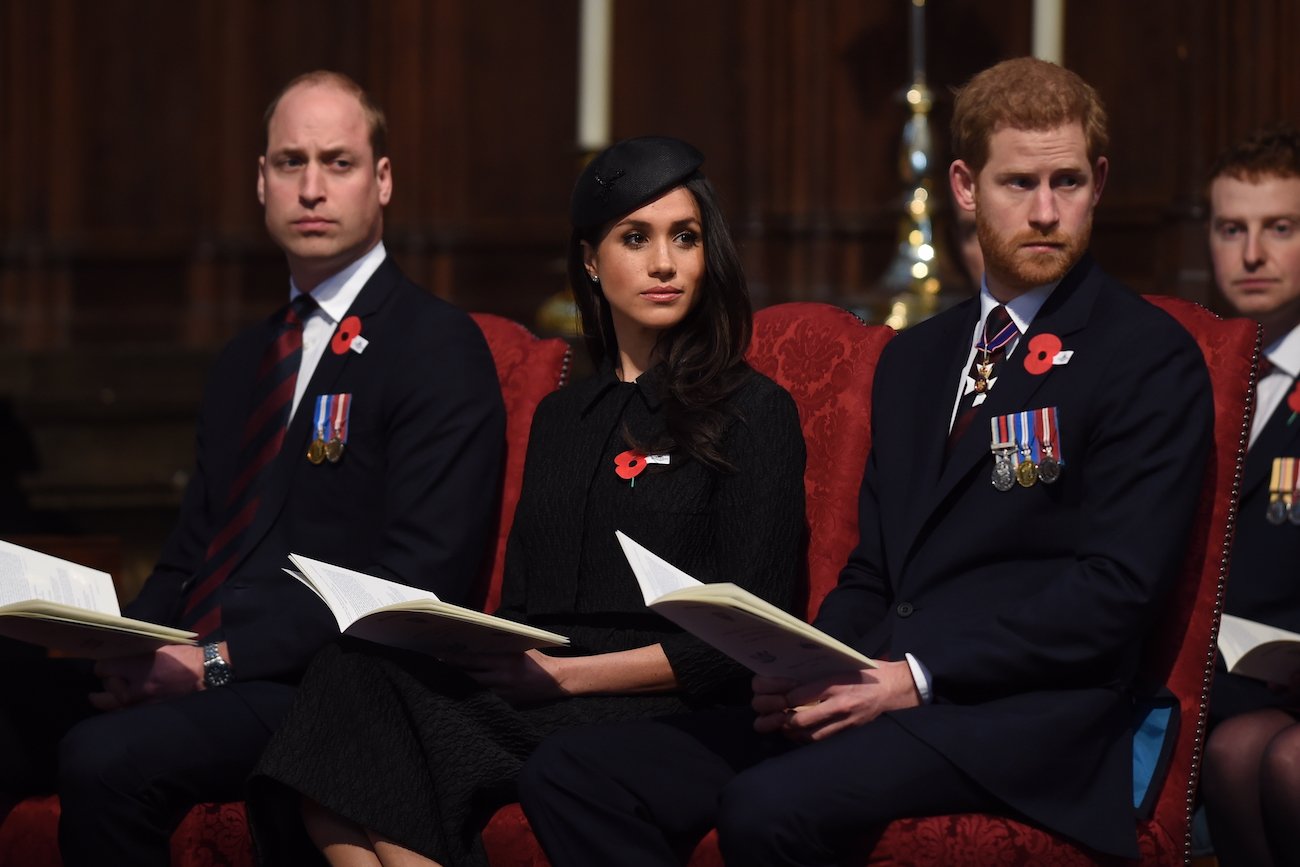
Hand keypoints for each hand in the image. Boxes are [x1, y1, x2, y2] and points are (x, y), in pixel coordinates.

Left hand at [89, 645, 206, 709]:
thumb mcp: (158, 647)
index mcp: (137, 667)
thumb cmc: (183, 658)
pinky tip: (122, 702)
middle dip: (109, 678)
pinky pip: (123, 711)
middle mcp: (134, 688)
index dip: (104, 663)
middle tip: (114, 675)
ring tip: (110, 692)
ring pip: (109, 702)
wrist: (204, 675)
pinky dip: (120, 706)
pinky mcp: (146, 713)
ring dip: (109, 695)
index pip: (102, 668)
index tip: (108, 662)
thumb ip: (136, 652)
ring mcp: (139, 704)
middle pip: (106, 684)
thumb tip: (119, 654)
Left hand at [443, 649, 568, 703]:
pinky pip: (484, 697)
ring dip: (460, 682)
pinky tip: (463, 688)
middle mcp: (501, 677)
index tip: (438, 654)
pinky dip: (473, 692)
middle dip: (452, 670)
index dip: (453, 658)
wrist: (555, 681)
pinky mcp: (504, 702)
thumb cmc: (536, 659)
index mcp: (504, 660)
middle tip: (436, 664)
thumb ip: (500, 643)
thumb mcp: (519, 646)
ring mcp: (502, 692)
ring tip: (444, 677)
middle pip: (468, 675)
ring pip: (474, 687)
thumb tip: (479, 633)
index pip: (472, 659)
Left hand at [750, 660, 920, 742]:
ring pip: (808, 735)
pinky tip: (795, 733)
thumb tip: (791, 673)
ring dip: (788, 732)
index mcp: (836, 683)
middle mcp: (840, 704)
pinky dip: (805, 738)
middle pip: (799, 719)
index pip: (798, 694)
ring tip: (774, 726)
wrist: (900, 689)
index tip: (765, 693)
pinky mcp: (850, 732)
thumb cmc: (871, 672)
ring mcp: (845, 722)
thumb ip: (821, 671)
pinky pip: (821, 740)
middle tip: (765, 715)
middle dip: (778, 718)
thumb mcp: (844, 664)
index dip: (778, 696)